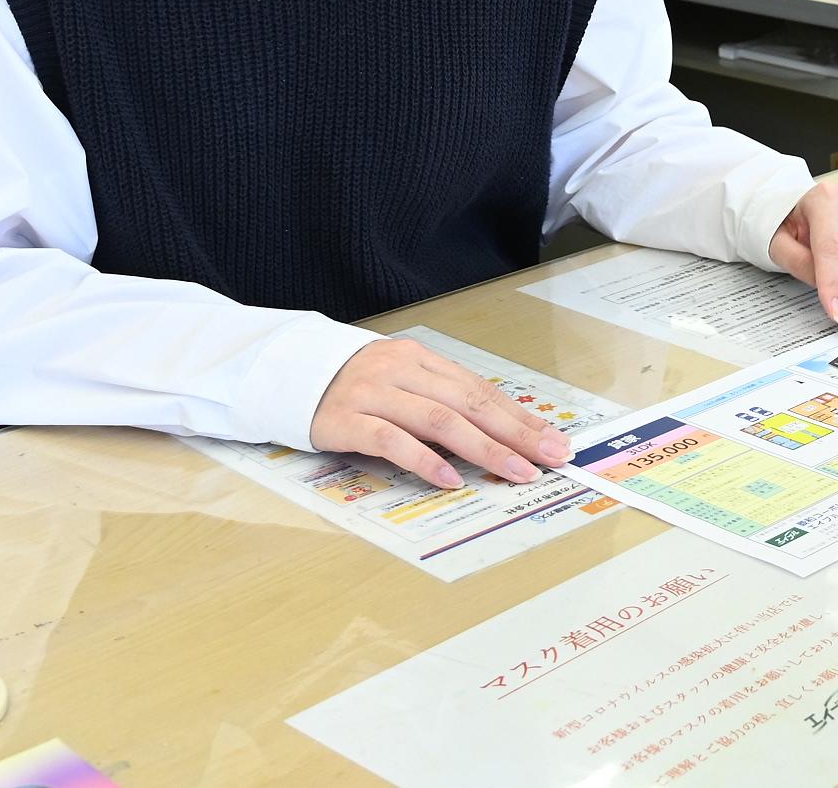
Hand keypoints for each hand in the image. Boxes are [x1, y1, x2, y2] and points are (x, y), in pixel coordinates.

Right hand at [310, 335, 570, 490]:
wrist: (285, 373)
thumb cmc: (351, 384)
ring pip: (440, 420)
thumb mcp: (400, 380)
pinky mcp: (347, 420)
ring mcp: (375, 394)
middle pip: (470, 404)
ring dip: (484, 448)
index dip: (520, 416)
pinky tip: (450, 479)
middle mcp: (403, 371)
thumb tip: (494, 431)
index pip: (481, 390)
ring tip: (515, 471)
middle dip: (516, 433)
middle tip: (549, 458)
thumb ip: (439, 399)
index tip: (552, 440)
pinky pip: (392, 440)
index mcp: (421, 360)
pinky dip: (424, 460)